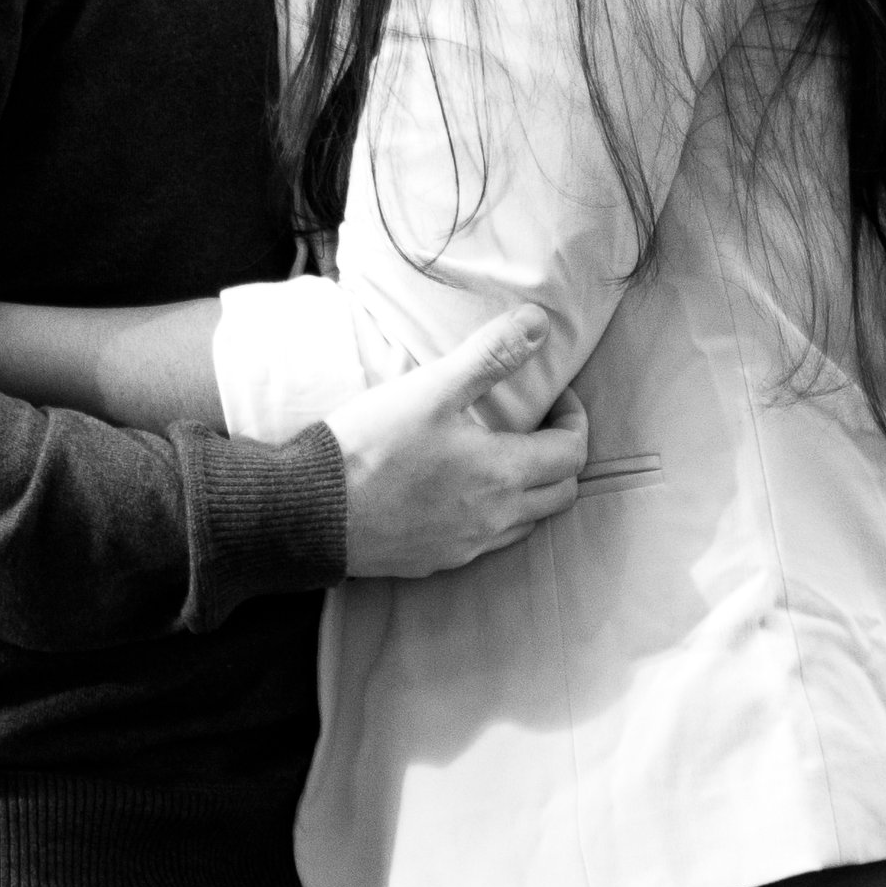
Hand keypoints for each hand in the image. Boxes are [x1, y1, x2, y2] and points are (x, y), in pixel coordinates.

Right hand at [330, 308, 586, 580]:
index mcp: (501, 474)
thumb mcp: (431, 388)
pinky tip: (464, 493)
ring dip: (532, 490)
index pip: (572, 454)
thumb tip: (539, 323)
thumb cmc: (370, 446)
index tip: (557, 398)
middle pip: (561, 494)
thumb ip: (490, 356)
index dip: (575, 420)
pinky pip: (487, 543)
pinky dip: (495, 516)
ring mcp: (466, 546)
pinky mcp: (436, 563)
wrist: (310, 511)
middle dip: (562, 457)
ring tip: (505, 456)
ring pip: (527, 524)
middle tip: (539, 425)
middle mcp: (494, 518)